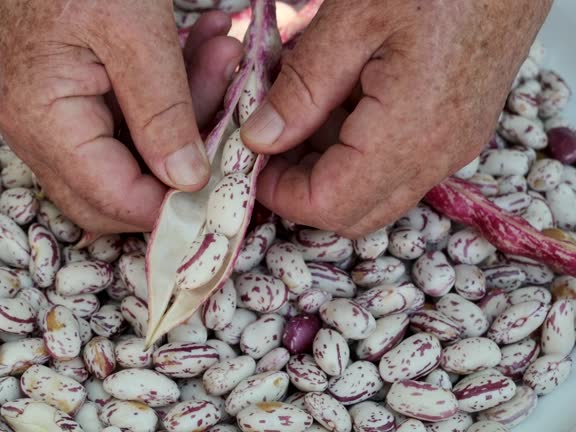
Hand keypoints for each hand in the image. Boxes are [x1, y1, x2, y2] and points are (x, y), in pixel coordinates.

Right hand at [0, 1, 242, 233]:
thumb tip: (188, 181)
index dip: (170, 206)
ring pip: (129, 157)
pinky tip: (203, 51)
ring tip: (225, 58)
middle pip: (115, 193)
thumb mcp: (133, 32)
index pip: (110, 198)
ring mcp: (50, 117)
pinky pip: (127, 122)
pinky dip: (169, 98)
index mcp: (43, 120)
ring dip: (184, 118)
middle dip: (180, 166)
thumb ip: (162, 112)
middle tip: (229, 121)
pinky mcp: (69, 99)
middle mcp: (36, 131)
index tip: (226, 188)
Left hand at [241, 0, 551, 237]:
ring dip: (325, 167)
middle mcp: (436, 154)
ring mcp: (451, 145)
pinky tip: (334, 101)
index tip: (249, 161)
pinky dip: (354, 149)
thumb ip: (301, 90)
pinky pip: (395, 163)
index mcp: (409, 134)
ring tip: (296, 112)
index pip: (329, 205)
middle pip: (353, 213)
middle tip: (267, 145)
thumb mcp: (351, 22)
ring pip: (372, 191)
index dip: (279, 193)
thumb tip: (259, 139)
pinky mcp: (455, 129)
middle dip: (300, 189)